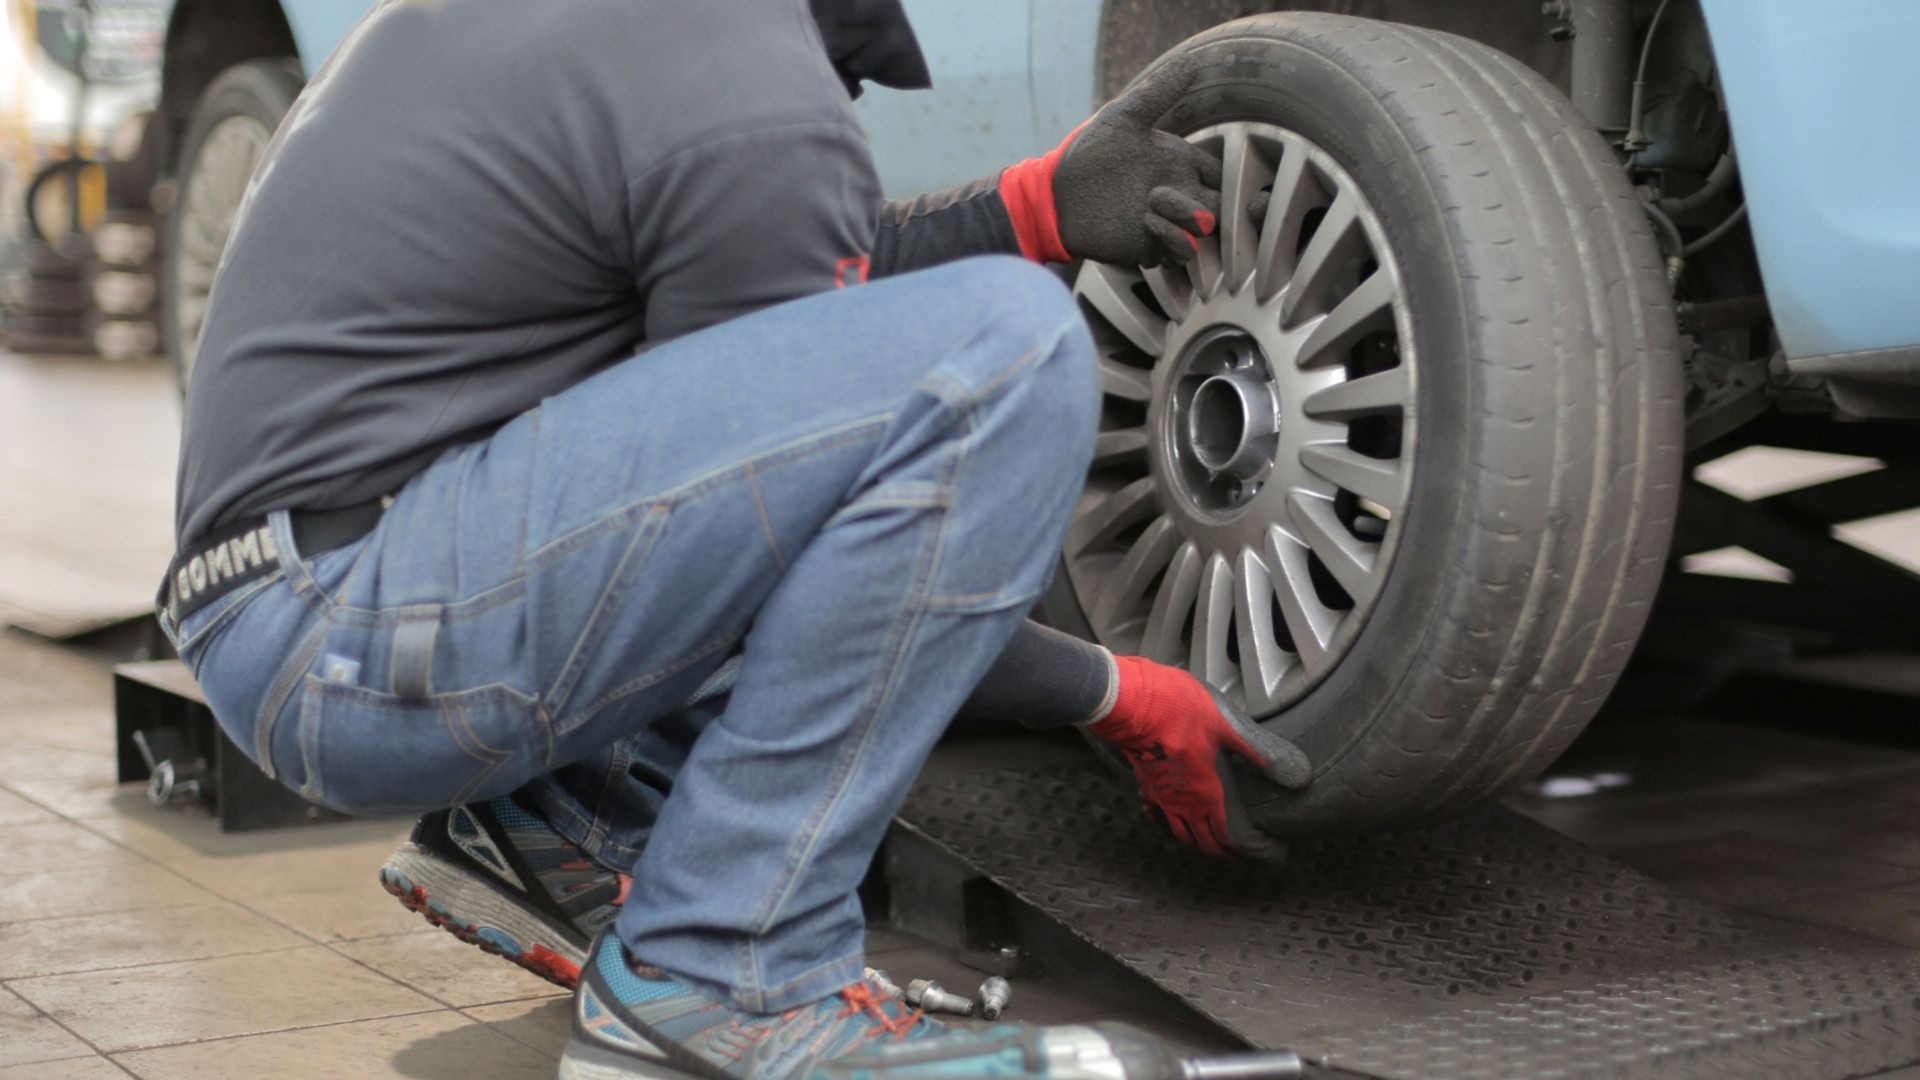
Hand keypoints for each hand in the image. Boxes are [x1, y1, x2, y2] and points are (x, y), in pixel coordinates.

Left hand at [1054, 55, 1223, 267]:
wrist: (1056, 194)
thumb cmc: (1088, 153)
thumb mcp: (1124, 118)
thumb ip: (1158, 93)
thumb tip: (1192, 62)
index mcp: (1179, 164)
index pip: (1219, 174)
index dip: (1227, 175)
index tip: (1210, 172)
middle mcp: (1178, 195)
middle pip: (1221, 206)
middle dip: (1221, 205)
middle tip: (1187, 196)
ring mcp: (1166, 223)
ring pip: (1204, 230)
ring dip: (1187, 217)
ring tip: (1154, 201)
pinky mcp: (1151, 247)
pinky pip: (1180, 251)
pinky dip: (1172, 237)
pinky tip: (1147, 221)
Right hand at [1087, 656, 1309, 857]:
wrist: (1134, 703)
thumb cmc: (1180, 711)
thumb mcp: (1228, 727)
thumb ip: (1260, 752)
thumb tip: (1299, 776)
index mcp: (1209, 794)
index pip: (1230, 837)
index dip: (1250, 850)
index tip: (1268, 853)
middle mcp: (1185, 804)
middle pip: (1205, 842)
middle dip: (1225, 852)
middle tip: (1241, 853)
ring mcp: (1163, 797)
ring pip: (1181, 833)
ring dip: (1199, 842)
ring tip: (1211, 843)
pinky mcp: (1146, 784)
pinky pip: (1157, 815)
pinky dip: (1167, 824)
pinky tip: (1169, 819)